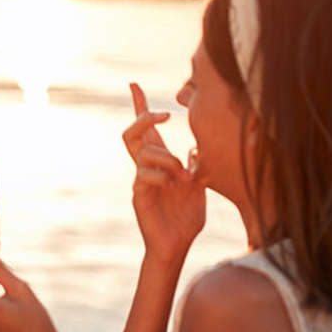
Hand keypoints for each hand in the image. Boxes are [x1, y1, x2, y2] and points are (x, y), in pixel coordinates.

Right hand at [123, 82, 204, 267]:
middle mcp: (145, 169)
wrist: (177, 246)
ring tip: (182, 177)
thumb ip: (196, 165)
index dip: (139, 106)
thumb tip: (194, 148)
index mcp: (159, 164)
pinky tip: (172, 187)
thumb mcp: (199, 185)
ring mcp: (140, 182)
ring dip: (167, 158)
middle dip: (144, 116)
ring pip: (145, 152)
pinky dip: (161, 176)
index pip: (146, 130)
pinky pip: (144, 175)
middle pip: (132, 134)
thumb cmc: (186, 219)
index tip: (134, 85)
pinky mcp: (138, 196)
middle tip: (165, 114)